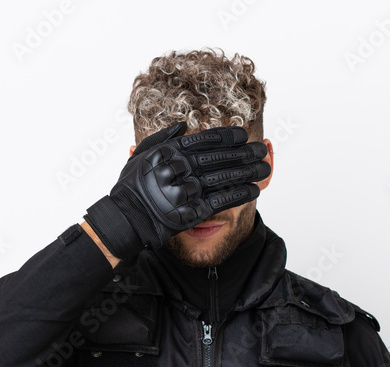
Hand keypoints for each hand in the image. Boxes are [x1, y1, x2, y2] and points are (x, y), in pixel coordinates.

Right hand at [83, 121, 270, 259]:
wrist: (125, 219)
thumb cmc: (132, 187)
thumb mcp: (143, 154)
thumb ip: (164, 137)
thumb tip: (185, 124)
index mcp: (169, 152)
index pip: (204, 140)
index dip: (227, 137)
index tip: (242, 135)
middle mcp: (179, 169)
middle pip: (219, 158)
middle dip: (244, 154)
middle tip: (261, 151)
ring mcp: (185, 191)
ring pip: (223, 179)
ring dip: (247, 173)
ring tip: (264, 168)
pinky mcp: (190, 212)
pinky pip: (220, 201)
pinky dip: (238, 195)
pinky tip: (253, 189)